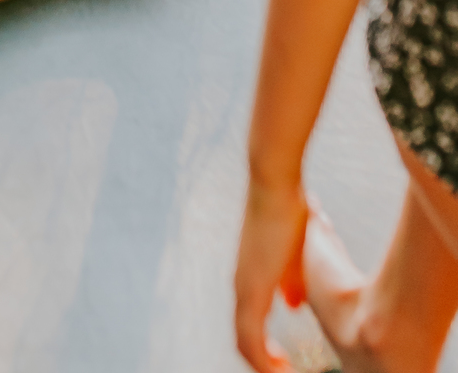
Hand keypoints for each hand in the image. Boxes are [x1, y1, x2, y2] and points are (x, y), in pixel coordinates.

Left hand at [235, 177, 308, 370]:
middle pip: (243, 342)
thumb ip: (292, 281)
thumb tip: (293, 305)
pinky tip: (281, 369)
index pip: (249, 328)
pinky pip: (249, 336)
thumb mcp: (295, 254)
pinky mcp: (251, 285)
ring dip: (264, 366)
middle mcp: (241, 286)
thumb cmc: (288, 210)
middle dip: (264, 365)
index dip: (264, 353)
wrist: (274, 182)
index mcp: (251, 279)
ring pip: (244, 343)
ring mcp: (243, 285)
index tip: (284, 365)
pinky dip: (262, 359)